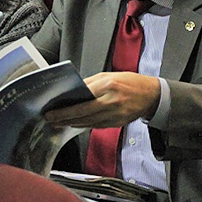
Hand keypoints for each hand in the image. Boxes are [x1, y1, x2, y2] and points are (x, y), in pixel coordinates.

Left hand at [44, 72, 160, 127]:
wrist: (151, 95)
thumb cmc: (130, 82)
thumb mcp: (109, 76)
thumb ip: (90, 83)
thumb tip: (73, 91)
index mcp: (108, 86)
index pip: (81, 99)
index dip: (65, 107)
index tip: (52, 109)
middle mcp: (111, 102)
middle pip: (82, 113)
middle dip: (64, 117)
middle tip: (51, 119)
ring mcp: (115, 114)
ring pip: (88, 122)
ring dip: (71, 123)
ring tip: (59, 122)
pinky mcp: (117, 123)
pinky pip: (96, 125)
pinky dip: (84, 125)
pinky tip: (75, 124)